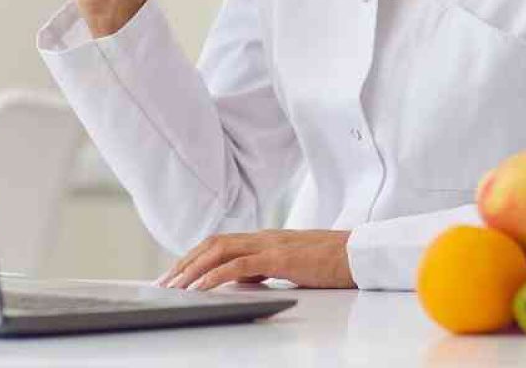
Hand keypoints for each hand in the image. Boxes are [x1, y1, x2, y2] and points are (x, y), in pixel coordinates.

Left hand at [157, 230, 354, 290]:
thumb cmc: (333, 261)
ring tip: (175, 287)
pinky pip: (239, 266)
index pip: (221, 242)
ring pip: (220, 251)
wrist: (360, 254)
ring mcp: (270, 245)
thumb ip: (266, 267)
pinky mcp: (280, 258)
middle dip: (185, 262)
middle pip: (213, 243)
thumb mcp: (292, 264)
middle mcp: (263, 237)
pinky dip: (215, 276)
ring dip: (193, 269)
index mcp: (265, 238)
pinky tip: (202, 288)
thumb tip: (244, 279)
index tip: (177, 273)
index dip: (195, 255)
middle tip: (165, 282)